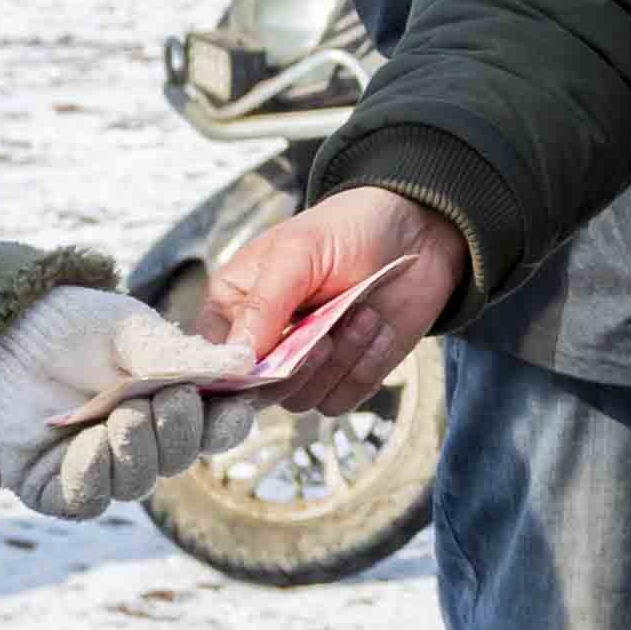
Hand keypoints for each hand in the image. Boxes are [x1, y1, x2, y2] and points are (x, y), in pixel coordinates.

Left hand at [0, 284, 247, 518]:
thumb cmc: (71, 327)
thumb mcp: (133, 332)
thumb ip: (182, 356)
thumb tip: (244, 363)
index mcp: (170, 404)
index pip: (215, 428)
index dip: (228, 423)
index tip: (231, 406)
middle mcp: (140, 442)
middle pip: (179, 459)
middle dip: (178, 432)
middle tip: (161, 400)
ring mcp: (98, 467)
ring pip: (136, 483)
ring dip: (137, 451)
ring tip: (120, 417)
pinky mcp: (55, 486)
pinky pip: (87, 499)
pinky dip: (94, 475)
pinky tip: (89, 444)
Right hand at [206, 183, 465, 409]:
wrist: (416, 231)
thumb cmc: (346, 229)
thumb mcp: (296, 253)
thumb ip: (262, 305)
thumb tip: (237, 360)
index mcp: (233, 307)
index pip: (214, 361)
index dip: (235, 372)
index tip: (270, 359)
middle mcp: (262, 342)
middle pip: (259, 392)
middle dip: (300, 365)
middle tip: (330, 327)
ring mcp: (303, 363)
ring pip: (302, 400)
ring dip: (340, 361)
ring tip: (363, 314)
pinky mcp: (343, 375)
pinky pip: (340, 400)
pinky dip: (364, 369)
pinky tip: (379, 329)